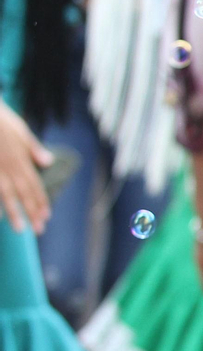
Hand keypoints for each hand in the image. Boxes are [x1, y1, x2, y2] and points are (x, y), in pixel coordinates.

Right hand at [0, 101, 50, 232]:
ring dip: (14, 212)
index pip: (34, 184)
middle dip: (32, 212)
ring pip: (6, 193)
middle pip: (23, 192)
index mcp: (21, 158)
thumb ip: (33, 148)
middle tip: (39, 230)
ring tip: (20, 229)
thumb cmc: (0, 119)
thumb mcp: (21, 130)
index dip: (41, 200)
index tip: (46, 216)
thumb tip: (48, 162)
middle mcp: (9, 165)